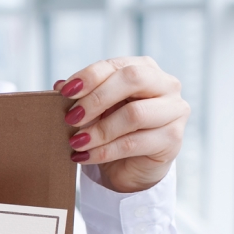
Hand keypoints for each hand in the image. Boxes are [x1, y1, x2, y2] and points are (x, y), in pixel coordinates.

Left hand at [55, 57, 189, 192]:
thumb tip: (59, 85)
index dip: (89, 76)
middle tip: (71, 117)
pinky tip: (84, 157)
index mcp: (146, 69)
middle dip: (97, 98)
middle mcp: (166, 85)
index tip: (64, 92)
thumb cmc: (114, 131)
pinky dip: (104, 151)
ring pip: (134, 114)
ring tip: (75, 142)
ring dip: (99, 130)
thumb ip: (82, 95)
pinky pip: (133, 143)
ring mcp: (174, 111)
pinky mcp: (173, 139)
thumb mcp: (96, 110)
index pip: (116, 65)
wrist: (132, 167)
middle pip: (132, 79)